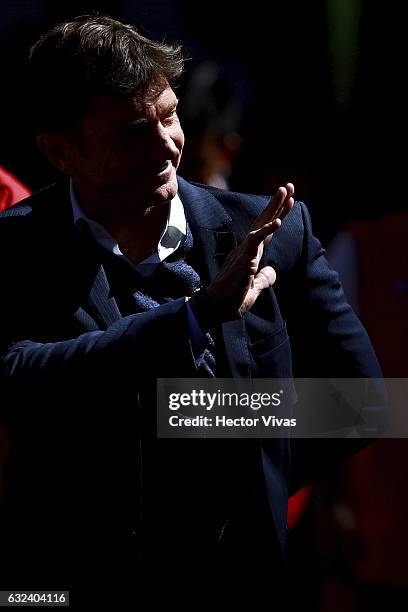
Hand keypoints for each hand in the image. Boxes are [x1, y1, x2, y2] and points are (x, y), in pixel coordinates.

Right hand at [191, 183, 294, 322]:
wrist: (217, 309)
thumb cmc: (232, 301)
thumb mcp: (254, 290)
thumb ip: (263, 279)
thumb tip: (272, 272)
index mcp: (251, 255)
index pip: (267, 231)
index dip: (278, 215)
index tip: (289, 201)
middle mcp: (248, 249)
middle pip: (264, 221)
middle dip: (277, 203)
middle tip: (288, 186)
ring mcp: (245, 252)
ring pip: (260, 225)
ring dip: (273, 208)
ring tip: (284, 191)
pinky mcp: (243, 259)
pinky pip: (256, 241)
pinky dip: (267, 231)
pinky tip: (278, 221)